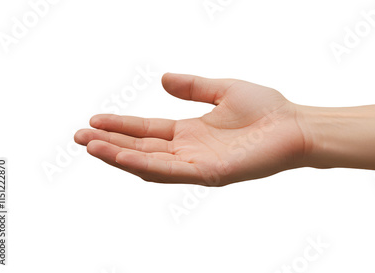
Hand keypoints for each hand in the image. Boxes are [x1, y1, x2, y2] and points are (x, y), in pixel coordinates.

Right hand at [74, 73, 306, 185]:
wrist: (295, 125)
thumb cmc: (266, 109)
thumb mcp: (223, 90)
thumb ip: (193, 86)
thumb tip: (162, 79)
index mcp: (191, 132)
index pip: (147, 130)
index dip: (120, 126)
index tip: (94, 119)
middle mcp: (190, 150)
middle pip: (142, 147)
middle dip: (110, 143)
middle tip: (80, 136)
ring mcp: (199, 164)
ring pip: (151, 162)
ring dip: (120, 155)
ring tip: (91, 146)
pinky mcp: (211, 173)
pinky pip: (172, 171)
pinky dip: (145, 164)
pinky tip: (122, 156)